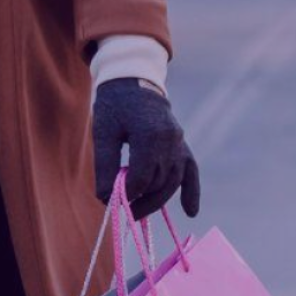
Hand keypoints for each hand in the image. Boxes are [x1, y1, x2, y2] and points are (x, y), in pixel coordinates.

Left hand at [93, 78, 200, 218]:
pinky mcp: (183, 145)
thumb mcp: (103, 133)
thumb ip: (104, 165)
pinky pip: (191, 171)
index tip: (109, 201)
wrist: (134, 81)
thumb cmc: (114, 106)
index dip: (126, 194)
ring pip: (173, 182)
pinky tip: (191, 212)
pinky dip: (192, 191)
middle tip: (122, 212)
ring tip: (137, 214)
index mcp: (151, 134)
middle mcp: (171, 140)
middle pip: (159, 183)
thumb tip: (105, 198)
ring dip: (157, 201)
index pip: (142, 177)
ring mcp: (180, 143)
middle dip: (140, 201)